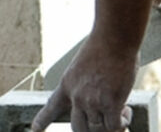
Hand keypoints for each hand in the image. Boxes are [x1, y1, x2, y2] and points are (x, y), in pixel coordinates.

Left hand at [33, 0, 152, 130]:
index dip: (43, 120)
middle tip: (103, 123)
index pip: (52, 107)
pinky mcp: (110, 103)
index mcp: (66, 84)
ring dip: (111, 125)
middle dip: (90, 130)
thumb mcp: (82, 66)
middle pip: (78, 128)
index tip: (35, 129)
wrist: (113, 38)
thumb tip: (99, 100)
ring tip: (121, 112)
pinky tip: (126, 112)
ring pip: (98, 129)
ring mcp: (92, 101)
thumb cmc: (103, 47)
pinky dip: (122, 124)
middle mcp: (76, 96)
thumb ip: (85, 84)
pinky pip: (114, 126)